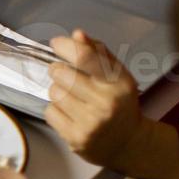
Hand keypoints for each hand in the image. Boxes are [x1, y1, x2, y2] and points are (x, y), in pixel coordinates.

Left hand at [46, 29, 178, 178]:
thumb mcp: (117, 75)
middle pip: (61, 73)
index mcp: (118, 82)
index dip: (65, 46)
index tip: (56, 43)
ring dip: (58, 91)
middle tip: (68, 77)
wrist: (129, 144)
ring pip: (53, 92)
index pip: (85, 57)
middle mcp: (106, 102)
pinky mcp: (75, 138)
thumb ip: (98, 53)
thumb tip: (76, 34)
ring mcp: (90, 123)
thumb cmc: (119, 102)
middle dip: (59, 71)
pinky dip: (56, 110)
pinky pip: (49, 112)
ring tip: (74, 98)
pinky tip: (71, 114)